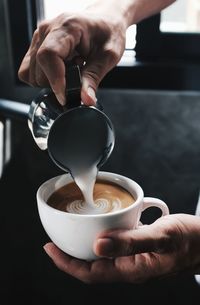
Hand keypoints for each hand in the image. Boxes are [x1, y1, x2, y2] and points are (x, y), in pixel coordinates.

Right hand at [18, 1, 127, 104]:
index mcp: (67, 27)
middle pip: (39, 70)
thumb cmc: (108, 33)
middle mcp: (47, 30)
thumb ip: (94, 78)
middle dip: (57, 83)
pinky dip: (43, 78)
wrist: (105, 21)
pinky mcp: (36, 46)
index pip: (48, 55)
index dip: (55, 80)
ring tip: (69, 71)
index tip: (66, 96)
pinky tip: (60, 71)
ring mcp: (39, 38)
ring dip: (49, 81)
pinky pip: (28, 72)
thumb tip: (86, 99)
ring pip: (31, 74)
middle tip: (77, 75)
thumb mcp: (108, 56)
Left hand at [43, 214, 199, 282]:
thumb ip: (131, 242)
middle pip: (92, 267)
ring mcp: (134, 260)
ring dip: (85, 247)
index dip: (67, 264)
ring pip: (102, 257)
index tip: (50, 248)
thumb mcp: (162, 237)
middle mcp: (130, 268)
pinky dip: (101, 239)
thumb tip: (98, 245)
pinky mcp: (139, 251)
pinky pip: (114, 248)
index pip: (90, 273)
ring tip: (72, 234)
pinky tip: (100, 228)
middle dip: (71, 256)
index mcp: (132, 270)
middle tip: (56, 240)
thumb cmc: (189, 240)